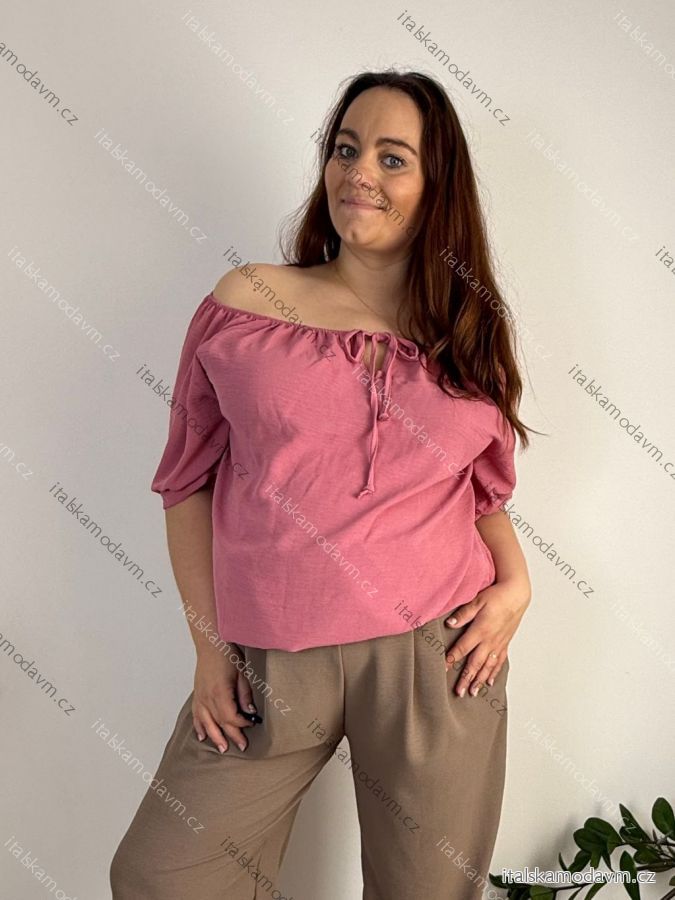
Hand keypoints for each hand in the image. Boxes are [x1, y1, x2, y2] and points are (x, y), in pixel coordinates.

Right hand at [191, 644, 258, 752]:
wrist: (211, 643)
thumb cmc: (227, 654)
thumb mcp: (242, 673)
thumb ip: (245, 694)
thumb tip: (250, 712)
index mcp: (220, 692)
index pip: (231, 716)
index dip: (242, 723)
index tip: (252, 724)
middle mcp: (207, 697)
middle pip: (220, 722)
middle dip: (232, 735)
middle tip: (242, 746)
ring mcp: (200, 696)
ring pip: (206, 722)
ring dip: (214, 736)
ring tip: (222, 748)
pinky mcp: (197, 694)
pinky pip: (196, 714)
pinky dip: (199, 726)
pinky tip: (202, 736)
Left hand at [444, 580, 529, 696]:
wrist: (517, 595)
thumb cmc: (497, 595)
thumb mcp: (478, 600)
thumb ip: (464, 613)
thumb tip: (450, 623)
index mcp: (481, 630)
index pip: (462, 648)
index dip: (452, 659)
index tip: (443, 669)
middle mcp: (490, 640)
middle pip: (475, 663)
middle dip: (466, 678)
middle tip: (459, 692)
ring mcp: (499, 644)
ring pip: (488, 667)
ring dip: (480, 680)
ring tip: (472, 692)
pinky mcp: (505, 643)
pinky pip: (499, 662)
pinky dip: (494, 673)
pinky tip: (490, 682)